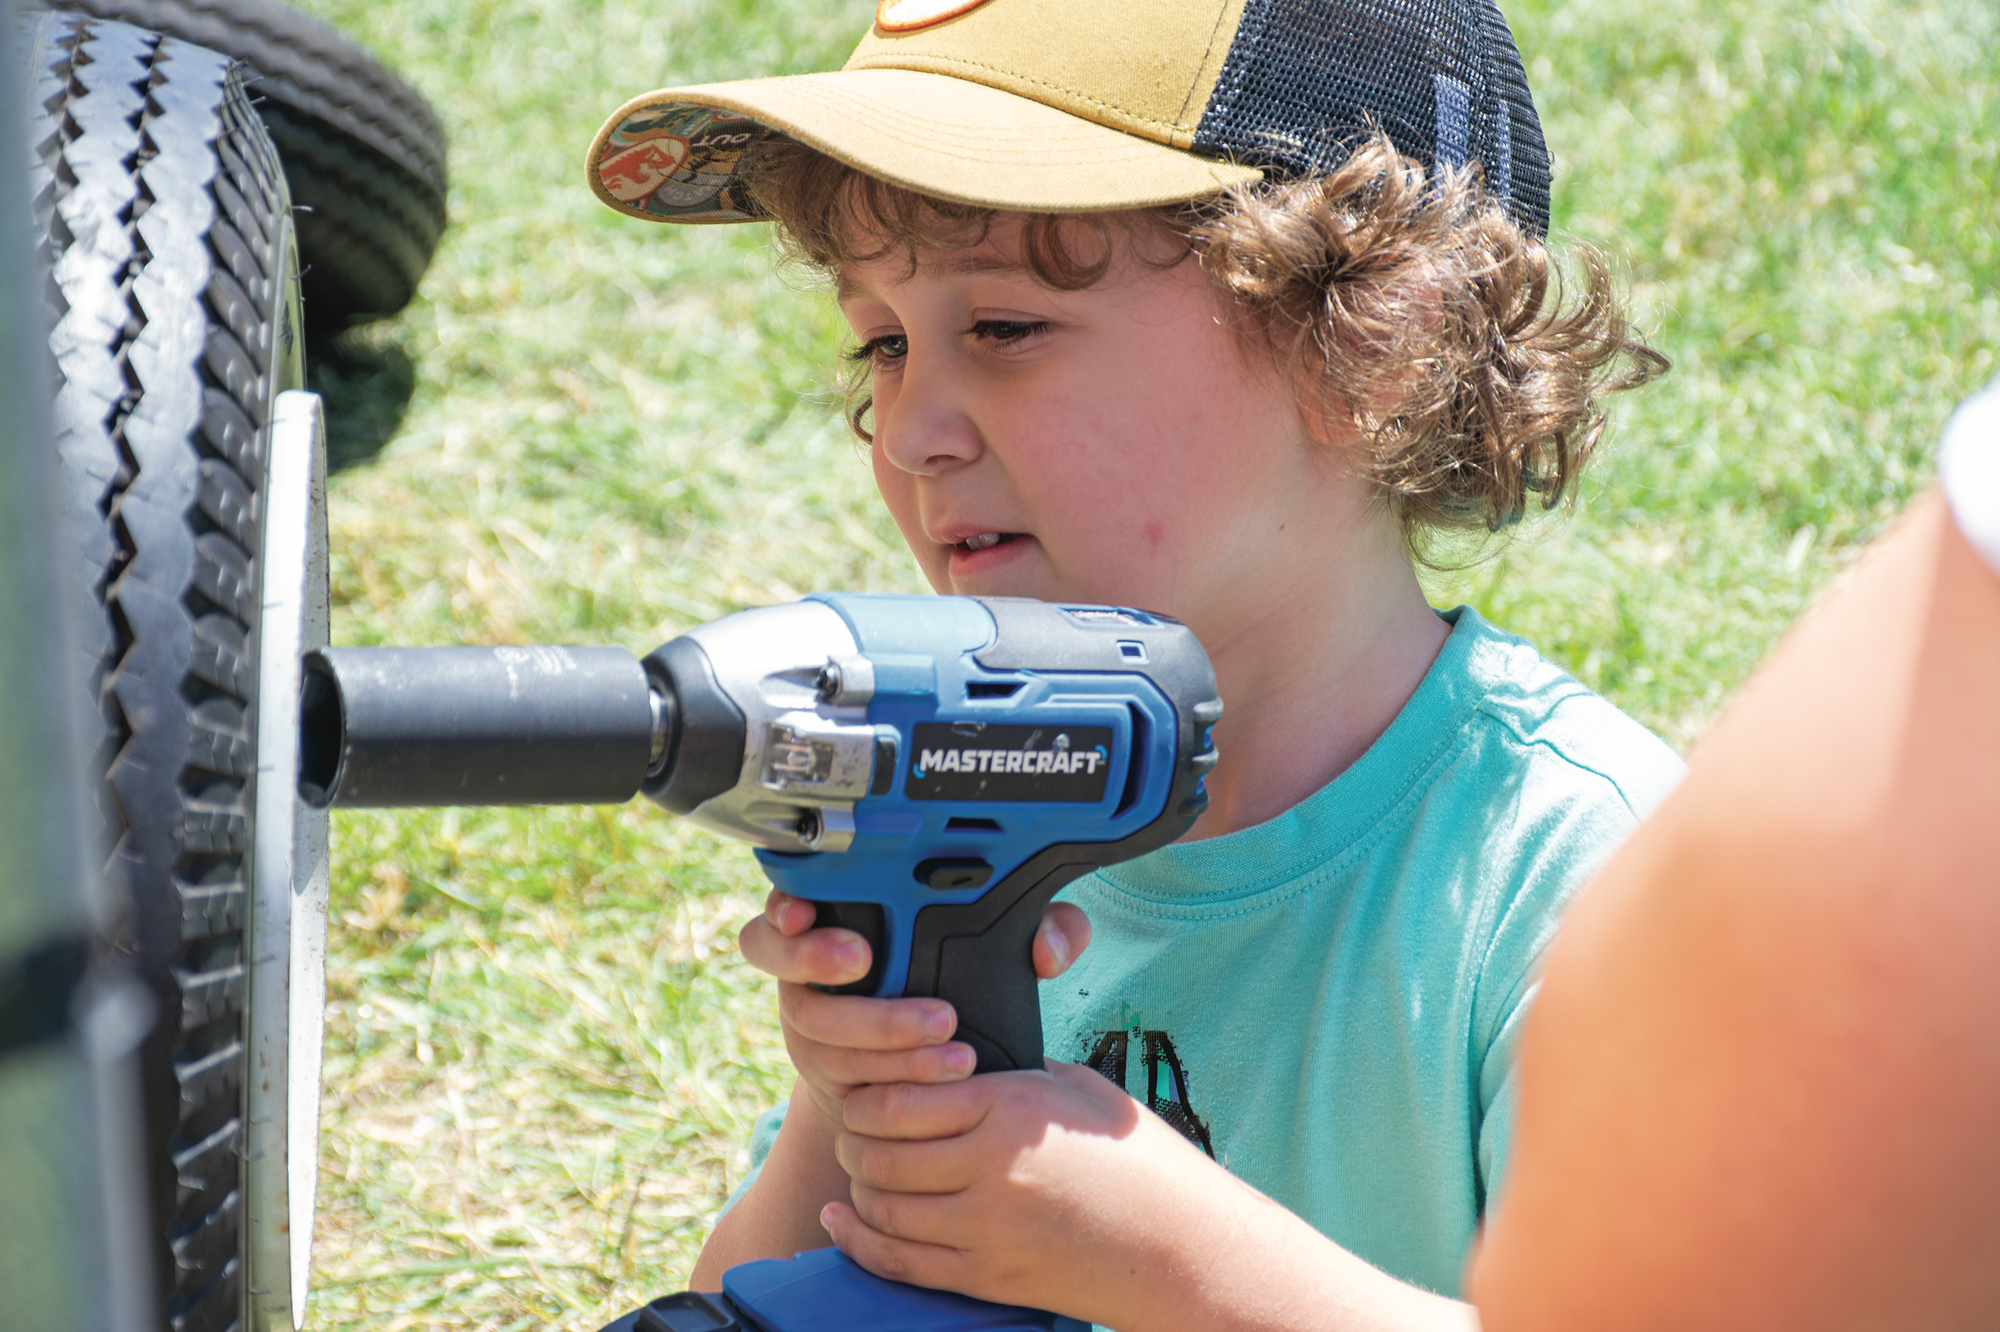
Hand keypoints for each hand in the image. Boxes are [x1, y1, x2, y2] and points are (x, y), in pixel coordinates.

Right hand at [737, 890, 1091, 1131]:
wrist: (935, 1064)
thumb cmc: (964, 983)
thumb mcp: (1008, 945)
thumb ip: (1044, 928)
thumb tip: (1048, 950)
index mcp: (838, 919)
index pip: (787, 899)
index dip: (784, 902)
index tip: (806, 909)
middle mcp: (809, 972)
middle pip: (771, 954)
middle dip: (811, 956)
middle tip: (863, 960)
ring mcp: (812, 1027)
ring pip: (818, 1028)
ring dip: (878, 1031)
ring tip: (945, 1038)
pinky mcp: (829, 1079)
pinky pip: (845, 1080)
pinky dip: (893, 1078)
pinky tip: (938, 1075)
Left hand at [820, 1060, 1217, 1323]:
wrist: (1182, 1246)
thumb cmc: (1138, 1161)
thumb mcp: (1076, 1089)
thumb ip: (1012, 1071)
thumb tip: (958, 1059)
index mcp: (1012, 1108)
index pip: (902, 1098)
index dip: (869, 1095)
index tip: (865, 1090)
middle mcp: (992, 1168)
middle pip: (881, 1155)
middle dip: (855, 1140)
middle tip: (855, 1129)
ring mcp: (987, 1229)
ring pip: (882, 1208)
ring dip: (858, 1187)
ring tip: (859, 1170)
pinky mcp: (987, 1278)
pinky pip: (899, 1262)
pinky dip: (858, 1239)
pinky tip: (842, 1219)